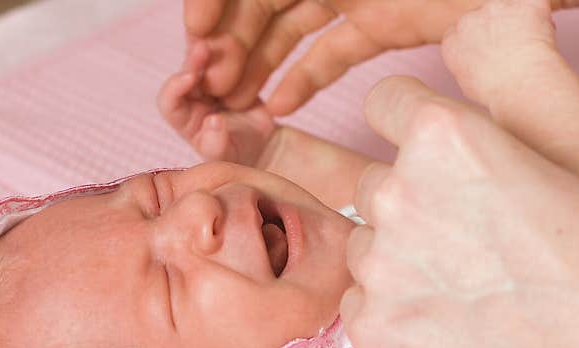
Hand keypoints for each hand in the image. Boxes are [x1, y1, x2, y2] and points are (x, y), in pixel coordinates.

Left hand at [158, 40, 276, 164]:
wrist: (267, 147)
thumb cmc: (239, 157)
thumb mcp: (226, 158)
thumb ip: (216, 145)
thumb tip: (214, 122)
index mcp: (183, 118)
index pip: (168, 100)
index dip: (175, 87)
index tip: (190, 78)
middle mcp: (194, 96)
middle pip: (187, 71)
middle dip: (193, 60)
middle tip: (203, 48)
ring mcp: (214, 81)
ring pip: (208, 59)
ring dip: (213, 47)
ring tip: (225, 39)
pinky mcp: (235, 70)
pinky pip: (232, 55)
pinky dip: (234, 46)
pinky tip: (244, 40)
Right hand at [184, 0, 489, 114]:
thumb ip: (347, 2)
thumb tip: (220, 7)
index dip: (221, 0)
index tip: (195, 31)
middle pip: (266, 1)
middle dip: (232, 40)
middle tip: (209, 85)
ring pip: (292, 27)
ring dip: (258, 64)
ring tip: (232, 105)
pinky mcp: (383, 21)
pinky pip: (332, 48)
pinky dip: (304, 76)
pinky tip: (278, 106)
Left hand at [340, 76, 578, 347]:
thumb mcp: (572, 140)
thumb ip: (495, 90)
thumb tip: (436, 76)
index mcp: (443, 136)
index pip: (386, 102)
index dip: (420, 131)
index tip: (445, 160)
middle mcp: (398, 196)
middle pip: (374, 184)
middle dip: (412, 203)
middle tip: (476, 241)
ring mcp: (380, 269)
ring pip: (365, 247)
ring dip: (399, 262)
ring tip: (468, 291)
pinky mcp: (373, 330)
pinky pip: (360, 303)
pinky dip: (394, 314)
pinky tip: (450, 327)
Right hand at [441, 0, 557, 107]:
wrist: (520, 84)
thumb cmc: (495, 92)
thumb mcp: (466, 84)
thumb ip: (466, 64)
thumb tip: (476, 62)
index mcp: (452, 40)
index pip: (462, 30)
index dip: (480, 37)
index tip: (491, 48)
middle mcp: (469, 19)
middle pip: (484, 16)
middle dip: (499, 27)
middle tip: (513, 47)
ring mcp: (495, 7)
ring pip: (509, 7)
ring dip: (519, 20)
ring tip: (529, 44)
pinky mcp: (523, 2)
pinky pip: (534, 4)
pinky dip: (540, 16)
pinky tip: (542, 35)